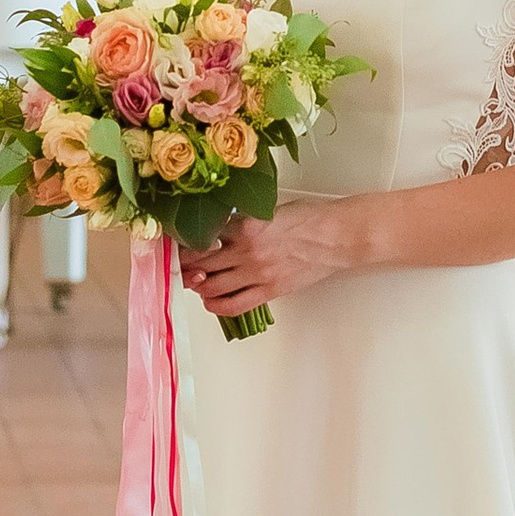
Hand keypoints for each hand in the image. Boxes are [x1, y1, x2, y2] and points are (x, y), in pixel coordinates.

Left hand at [179, 202, 356, 323]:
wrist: (337, 236)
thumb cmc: (310, 218)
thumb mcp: (269, 209)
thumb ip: (243, 221)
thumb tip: (219, 230)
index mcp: (246, 225)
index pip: (202, 236)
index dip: (185, 242)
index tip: (178, 243)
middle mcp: (247, 250)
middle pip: (201, 262)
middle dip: (186, 264)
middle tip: (180, 264)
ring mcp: (257, 273)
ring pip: (212, 285)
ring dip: (197, 284)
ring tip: (194, 280)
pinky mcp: (269, 290)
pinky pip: (233, 305)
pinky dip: (215, 305)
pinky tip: (210, 300)